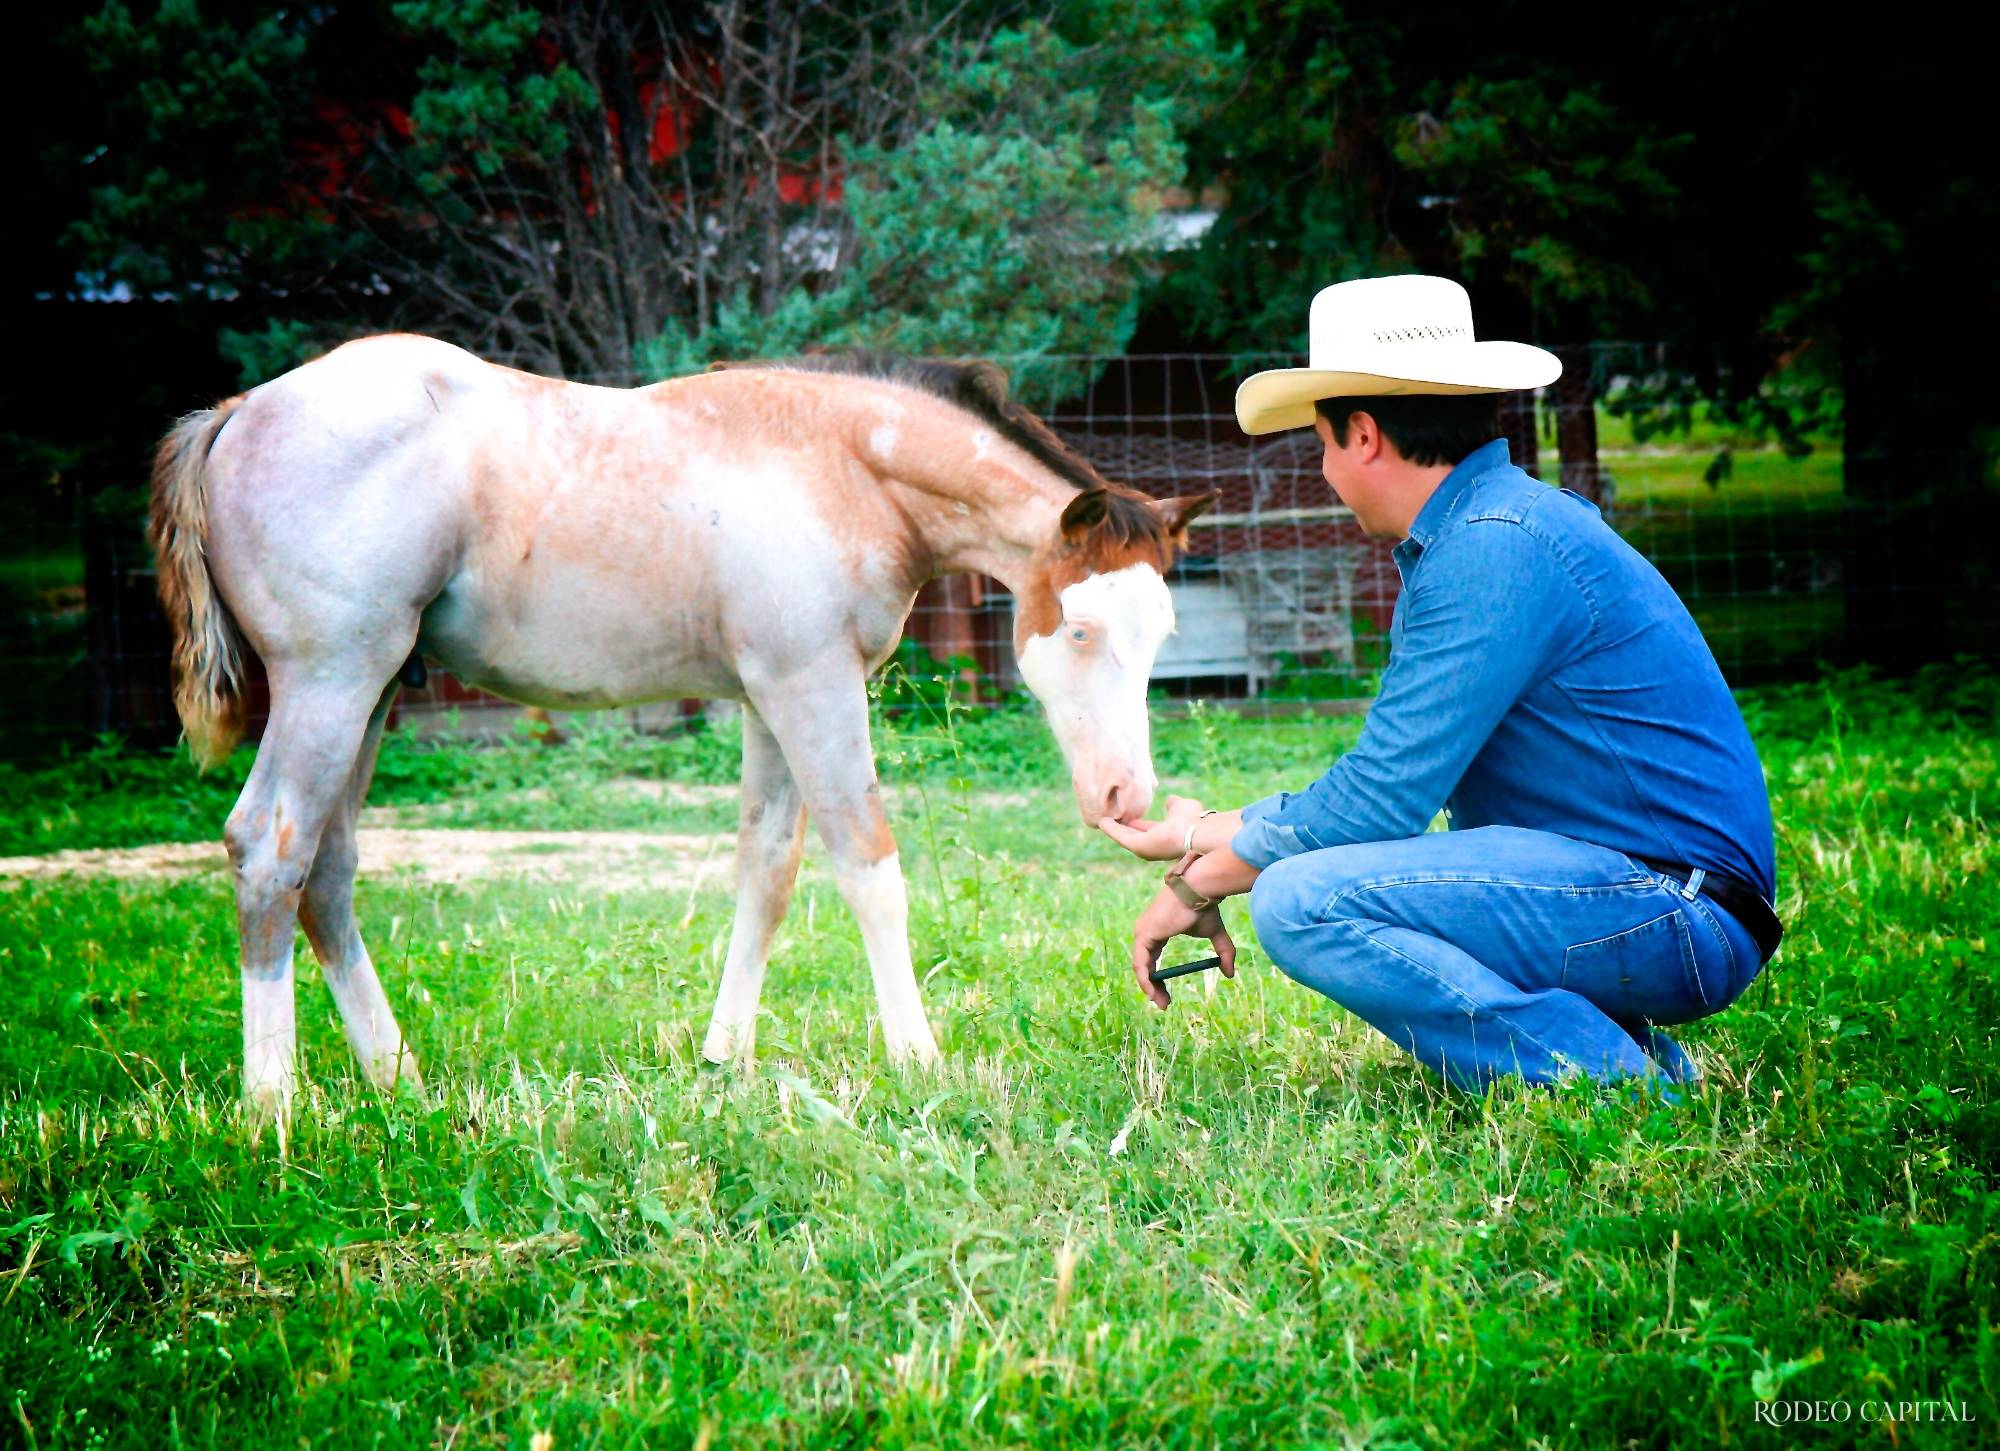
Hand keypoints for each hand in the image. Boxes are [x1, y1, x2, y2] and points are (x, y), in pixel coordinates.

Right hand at [1098, 794, 1206, 861]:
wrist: (1195, 830)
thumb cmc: (1192, 819)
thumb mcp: (1180, 807)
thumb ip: (1173, 805)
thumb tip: (1170, 800)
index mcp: (1167, 836)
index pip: (1149, 830)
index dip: (1139, 824)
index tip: (1129, 817)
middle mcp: (1155, 846)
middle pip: (1135, 836)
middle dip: (1123, 829)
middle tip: (1110, 821)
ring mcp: (1146, 848)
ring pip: (1127, 837)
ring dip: (1114, 830)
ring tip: (1101, 821)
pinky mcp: (1138, 847)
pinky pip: (1122, 837)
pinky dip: (1112, 830)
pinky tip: (1102, 822)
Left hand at [1129, 883, 1236, 1010]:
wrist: (1199, 890)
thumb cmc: (1204, 907)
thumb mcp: (1216, 933)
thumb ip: (1223, 952)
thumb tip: (1230, 974)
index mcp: (1158, 930)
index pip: (1152, 957)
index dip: (1158, 977)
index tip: (1168, 995)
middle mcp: (1147, 931)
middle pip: (1144, 964)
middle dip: (1153, 986)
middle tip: (1164, 1004)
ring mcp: (1143, 931)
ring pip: (1140, 966)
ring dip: (1148, 987)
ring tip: (1160, 1003)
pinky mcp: (1143, 934)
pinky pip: (1140, 963)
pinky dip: (1144, 979)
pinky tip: (1151, 993)